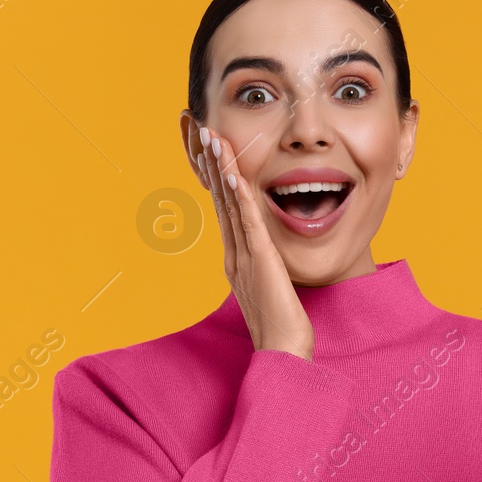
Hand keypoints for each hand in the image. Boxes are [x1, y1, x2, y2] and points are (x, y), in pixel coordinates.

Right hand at [195, 126, 314, 359]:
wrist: (282, 352)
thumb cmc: (281, 327)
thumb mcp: (269, 287)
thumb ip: (264, 268)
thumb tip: (264, 257)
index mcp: (236, 257)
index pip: (224, 208)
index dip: (216, 176)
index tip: (208, 148)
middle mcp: (234, 253)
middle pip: (220, 199)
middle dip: (210, 163)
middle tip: (199, 130)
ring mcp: (245, 257)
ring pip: (230, 205)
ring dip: (221, 170)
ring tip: (211, 139)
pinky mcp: (261, 262)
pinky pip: (249, 225)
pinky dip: (240, 199)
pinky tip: (234, 177)